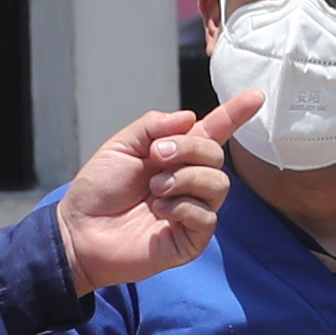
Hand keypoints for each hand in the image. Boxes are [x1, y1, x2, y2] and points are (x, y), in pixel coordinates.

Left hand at [56, 94, 250, 289]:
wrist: (80, 231)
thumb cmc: (98, 190)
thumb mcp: (120, 146)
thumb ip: (153, 127)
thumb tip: (191, 117)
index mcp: (175, 156)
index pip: (213, 131)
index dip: (235, 113)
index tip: (256, 95)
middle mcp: (189, 181)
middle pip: (216, 155)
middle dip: (188, 149)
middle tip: (156, 157)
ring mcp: (193, 210)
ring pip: (218, 184)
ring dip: (185, 179)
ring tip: (155, 188)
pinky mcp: (192, 238)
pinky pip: (208, 216)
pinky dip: (182, 207)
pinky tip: (159, 211)